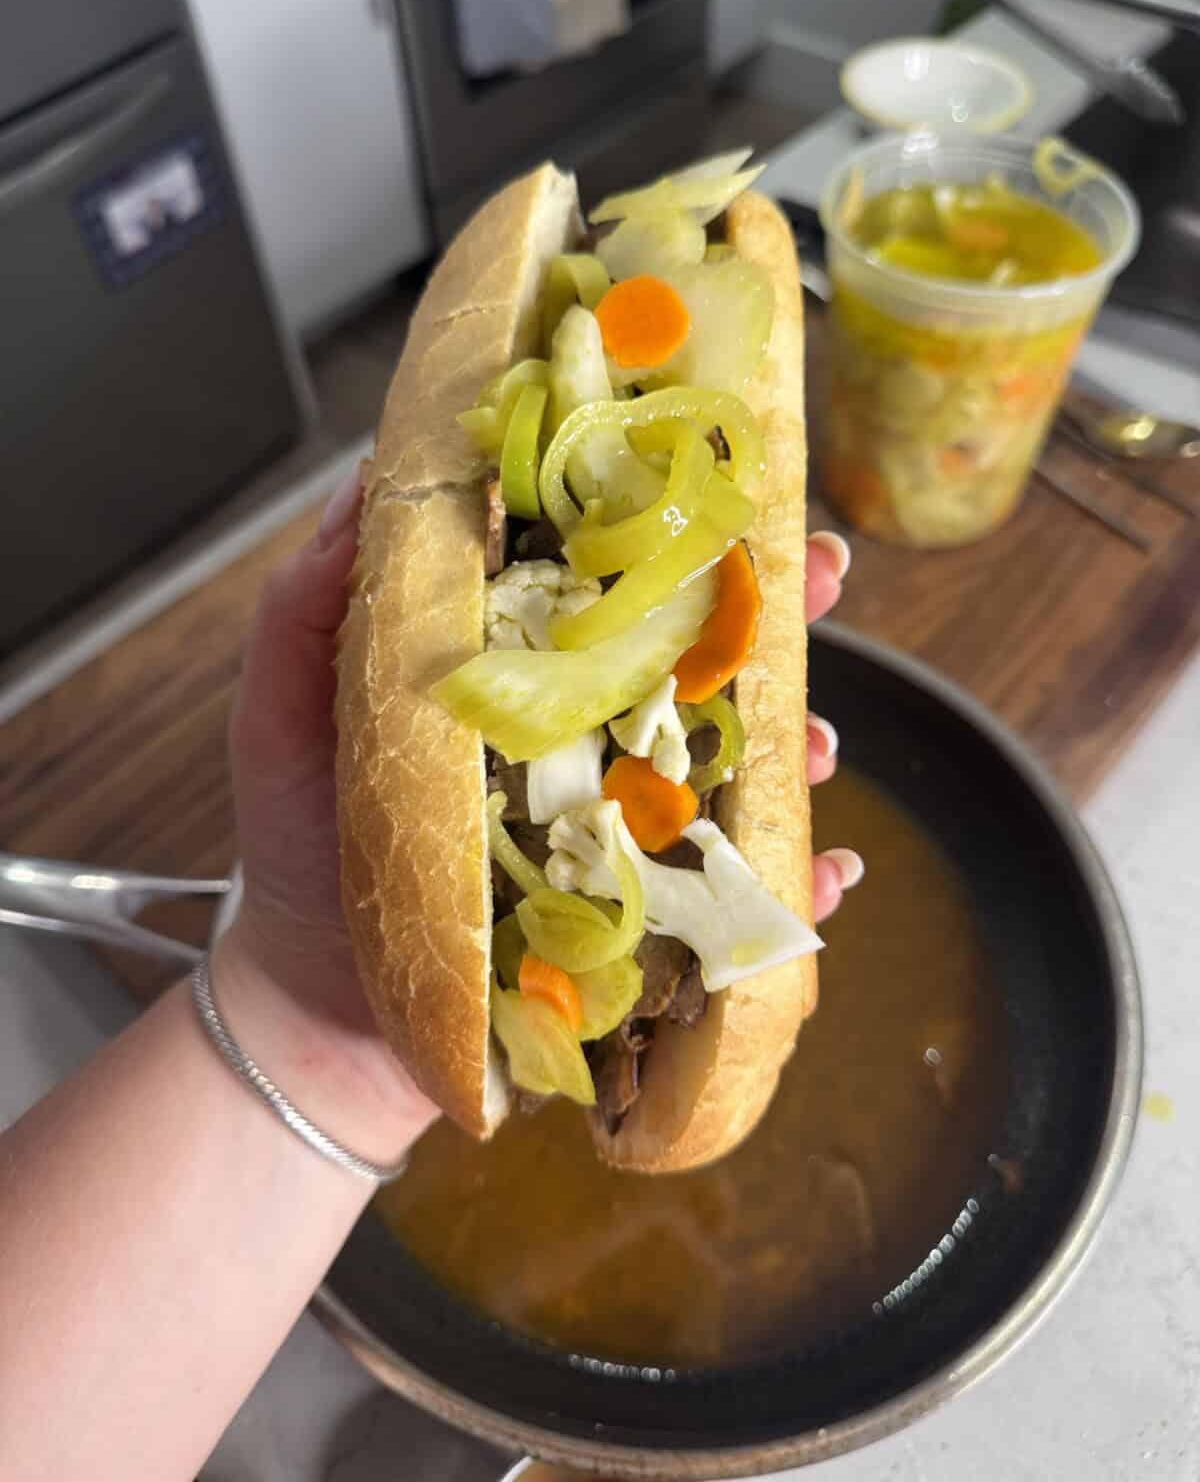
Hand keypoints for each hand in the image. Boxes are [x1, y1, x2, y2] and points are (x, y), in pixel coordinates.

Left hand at [221, 475, 857, 1151]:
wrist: (317, 1006)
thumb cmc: (303, 848)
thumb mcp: (286, 712)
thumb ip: (314, 603)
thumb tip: (372, 476)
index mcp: (518, 675)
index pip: (604, 582)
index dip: (663, 527)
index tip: (715, 479)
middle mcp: (586, 739)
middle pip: (696, 660)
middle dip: (771, 611)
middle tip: (818, 571)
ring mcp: (622, 828)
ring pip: (735, 768)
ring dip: (796, 742)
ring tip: (817, 741)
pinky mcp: (643, 919)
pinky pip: (737, 897)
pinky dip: (790, 881)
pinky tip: (822, 866)